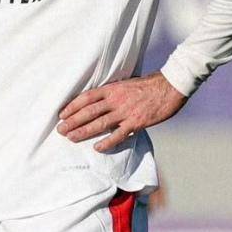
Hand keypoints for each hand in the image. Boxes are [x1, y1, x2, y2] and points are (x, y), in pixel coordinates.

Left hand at [57, 71, 185, 152]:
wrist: (171, 86)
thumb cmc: (149, 85)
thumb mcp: (126, 83)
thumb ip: (113, 92)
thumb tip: (99, 100)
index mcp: (112, 88)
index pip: (86, 97)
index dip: (72, 106)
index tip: (61, 114)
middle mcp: (116, 100)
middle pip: (88, 111)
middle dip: (72, 121)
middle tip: (60, 130)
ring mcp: (125, 111)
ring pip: (99, 123)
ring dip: (83, 131)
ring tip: (71, 138)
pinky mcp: (137, 122)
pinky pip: (119, 134)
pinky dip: (107, 142)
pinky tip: (97, 148)